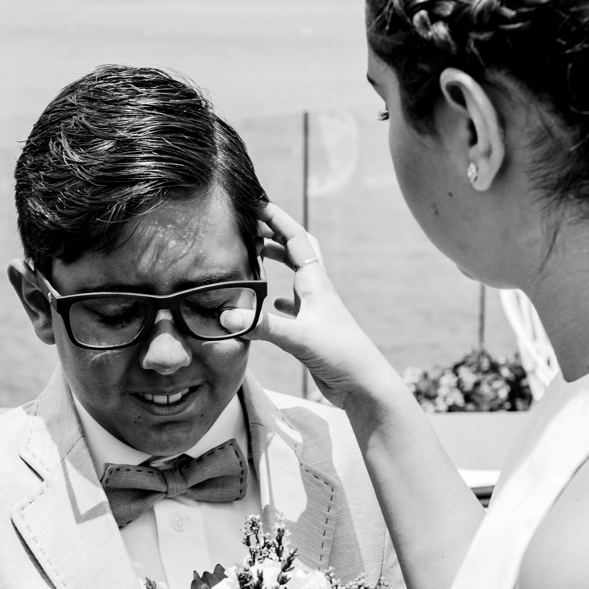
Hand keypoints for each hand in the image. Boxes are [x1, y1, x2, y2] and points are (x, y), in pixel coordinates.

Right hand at [234, 205, 399, 410]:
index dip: (277, 219)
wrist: (363, 385)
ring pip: (294, 278)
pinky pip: (291, 308)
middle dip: (275, 235)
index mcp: (315, 283)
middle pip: (296, 252)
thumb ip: (262, 326)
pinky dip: (277, 301)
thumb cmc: (341, 355)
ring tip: (254, 256)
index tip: (256, 203)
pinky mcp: (311, 331)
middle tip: (252, 226)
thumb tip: (225, 318)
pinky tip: (267, 306)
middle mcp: (315, 292)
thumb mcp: (299, 337)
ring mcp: (314, 311)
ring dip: (276, 263)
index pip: (295, 239)